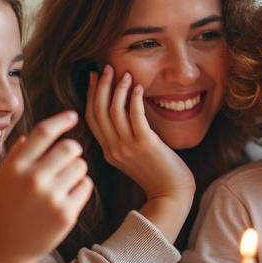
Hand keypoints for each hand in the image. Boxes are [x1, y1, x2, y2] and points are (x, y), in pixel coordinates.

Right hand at [0, 110, 92, 262]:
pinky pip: (86, 186)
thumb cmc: (5, 207)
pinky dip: (81, 187)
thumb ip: (18, 154)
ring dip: (76, 169)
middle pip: (69, 147)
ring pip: (80, 166)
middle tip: (68, 159)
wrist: (5, 247)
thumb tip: (34, 135)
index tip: (72, 116)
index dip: (61, 121)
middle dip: (72, 150)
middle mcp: (33, 179)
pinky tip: (68, 195)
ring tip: (64, 181)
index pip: (44, 133)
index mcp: (16, 166)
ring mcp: (51, 197)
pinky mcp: (66, 213)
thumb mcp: (3, 178)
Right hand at [87, 66, 194, 203]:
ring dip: (118, 89)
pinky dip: (134, 99)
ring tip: (125, 74)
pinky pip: (135, 116)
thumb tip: (125, 108)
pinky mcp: (145, 144)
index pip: (91, 118)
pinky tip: (138, 87)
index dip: (90, 95)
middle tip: (106, 68)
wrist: (171, 194)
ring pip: (114, 111)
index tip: (92, 77)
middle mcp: (113, 148)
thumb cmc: (157, 173)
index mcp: (107, 151)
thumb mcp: (133, 154)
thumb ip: (124, 136)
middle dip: (100, 86)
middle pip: (98, 111)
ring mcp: (127, 147)